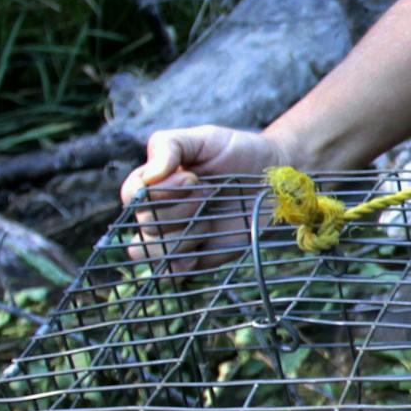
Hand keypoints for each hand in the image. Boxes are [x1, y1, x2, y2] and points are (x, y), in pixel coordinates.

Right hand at [120, 125, 293, 275]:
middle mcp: (162, 213)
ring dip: (181, 236)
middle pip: (143, 227)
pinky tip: (198, 251)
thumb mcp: (203, 138)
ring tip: (210, 219)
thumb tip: (147, 177)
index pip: (133, 196)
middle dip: (177, 211)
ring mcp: (181, 236)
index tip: (193, 177)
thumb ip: (168, 146)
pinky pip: (174, 273)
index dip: (157, 192)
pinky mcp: (201, 257)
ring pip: (154, 251)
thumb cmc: (237, 152)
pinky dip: (179, 266)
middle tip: (209, 193)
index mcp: (156, 185)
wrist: (278, 175)